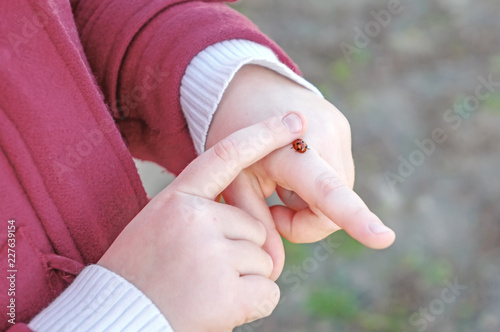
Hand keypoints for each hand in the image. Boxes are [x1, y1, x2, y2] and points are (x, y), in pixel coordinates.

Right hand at [98, 113, 306, 330]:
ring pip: (264, 260)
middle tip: (201, 273)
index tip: (295, 119)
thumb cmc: (142, 275)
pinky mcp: (226, 292)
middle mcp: (195, 218)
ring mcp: (211, 253)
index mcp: (177, 198)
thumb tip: (259, 230)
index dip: (263, 134)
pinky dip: (252, 304)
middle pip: (256, 227)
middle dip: (242, 252)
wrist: (117, 319)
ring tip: (202, 290)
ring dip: (244, 280)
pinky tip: (218, 308)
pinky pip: (268, 292)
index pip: (226, 156)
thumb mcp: (162, 227)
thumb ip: (205, 215)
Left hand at [206, 65, 395, 278]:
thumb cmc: (233, 135)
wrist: (246, 85)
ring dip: (311, 202)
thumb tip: (275, 268)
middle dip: (304, 219)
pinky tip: (294, 168)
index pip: (326, 189)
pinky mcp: (343, 127)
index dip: (354, 217)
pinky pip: (337, 176)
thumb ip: (256, 221)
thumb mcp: (234, 179)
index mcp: (290, 149)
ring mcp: (339, 128)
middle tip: (272, 207)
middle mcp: (325, 134)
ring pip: (338, 194)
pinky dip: (317, 185)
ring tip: (281, 182)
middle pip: (332, 207)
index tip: (384, 239)